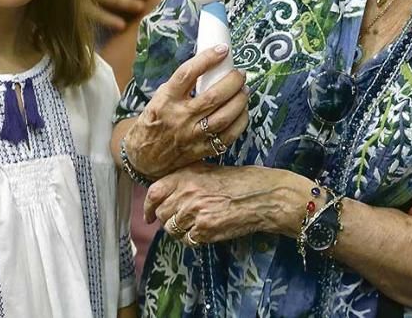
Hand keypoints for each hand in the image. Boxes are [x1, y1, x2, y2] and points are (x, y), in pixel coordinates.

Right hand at [123, 46, 248, 179]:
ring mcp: (191, 136)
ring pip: (223, 117)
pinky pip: (227, 136)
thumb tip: (209, 66)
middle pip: (213, 97)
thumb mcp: (160, 98)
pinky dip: (240, 122)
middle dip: (232, 81)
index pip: (187, 74)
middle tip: (240, 73)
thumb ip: (181, 85)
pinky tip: (242, 112)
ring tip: (244, 90)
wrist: (143, 156)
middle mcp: (179, 117)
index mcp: (166, 100)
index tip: (222, 50)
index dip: (207, 59)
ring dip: (239, 101)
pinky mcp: (201, 150)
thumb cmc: (154, 121)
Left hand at [144, 164, 305, 244]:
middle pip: (161, 214)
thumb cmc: (240, 181)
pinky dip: (194, 239)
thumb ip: (185, 180)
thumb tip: (163, 195)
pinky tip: (206, 231)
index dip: (147, 206)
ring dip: (180, 230)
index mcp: (186, 175)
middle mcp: (187, 193)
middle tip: (182, 219)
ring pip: (171, 229)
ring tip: (196, 225)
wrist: (263, 195)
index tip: (149, 215)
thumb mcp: (209, 170)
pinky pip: (187, 240)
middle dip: (168, 219)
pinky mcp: (205, 230)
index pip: (154, 192)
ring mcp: (195, 212)